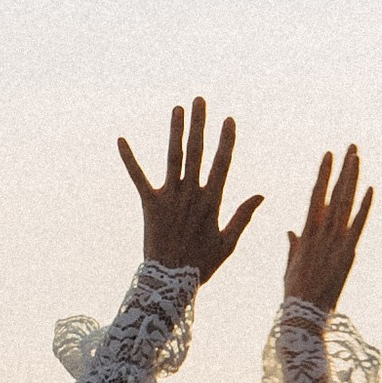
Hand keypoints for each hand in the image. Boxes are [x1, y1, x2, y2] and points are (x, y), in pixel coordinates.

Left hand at [116, 99, 261, 282]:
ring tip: (177, 108)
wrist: (171, 282)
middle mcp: (192, 195)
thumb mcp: (228, 243)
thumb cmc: (201, 266)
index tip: (228, 119)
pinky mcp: (150, 205)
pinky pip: (138, 177)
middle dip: (199, 124)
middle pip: (197, 153)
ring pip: (173, 158)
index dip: (225, 141)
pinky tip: (120, 139)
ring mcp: (171, 198)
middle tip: (200, 100)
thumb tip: (261, 195)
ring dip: (175, 131)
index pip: (222, 164)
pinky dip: (129, 159)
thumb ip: (243, 217)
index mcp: (212, 202)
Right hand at [283, 143, 372, 313]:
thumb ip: (293, 246)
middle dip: (343, 168)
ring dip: (352, 178)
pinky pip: (358, 226)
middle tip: (352, 146)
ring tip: (358, 157)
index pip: (316, 195)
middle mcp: (320, 232)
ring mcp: (335, 241)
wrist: (304, 313)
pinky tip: (370, 189)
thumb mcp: (291, 266)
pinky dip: (364, 207)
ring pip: (345, 203)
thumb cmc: (295, 293)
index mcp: (306, 233)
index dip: (324, 174)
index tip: (329, 154)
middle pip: (334, 193)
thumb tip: (291, 232)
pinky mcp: (348, 253)